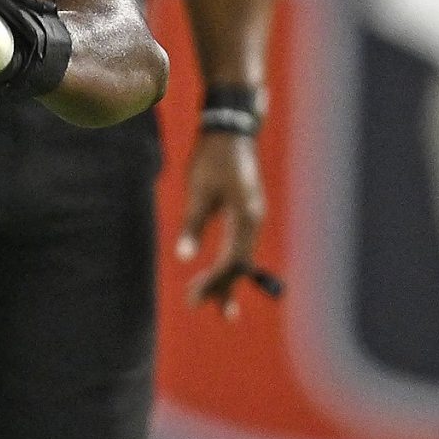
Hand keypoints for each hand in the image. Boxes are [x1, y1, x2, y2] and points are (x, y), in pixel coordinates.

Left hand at [175, 130, 273, 317]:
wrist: (230, 130)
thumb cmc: (212, 157)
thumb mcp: (198, 190)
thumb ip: (193, 224)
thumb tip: (184, 257)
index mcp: (245, 217)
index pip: (232, 262)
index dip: (213, 282)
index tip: (193, 297)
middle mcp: (254, 220)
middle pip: (239, 264)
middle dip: (220, 287)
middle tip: (196, 306)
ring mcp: (252, 216)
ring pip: (241, 256)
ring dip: (226, 279)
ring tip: (220, 308)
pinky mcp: (246, 212)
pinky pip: (240, 245)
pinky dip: (230, 262)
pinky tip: (222, 274)